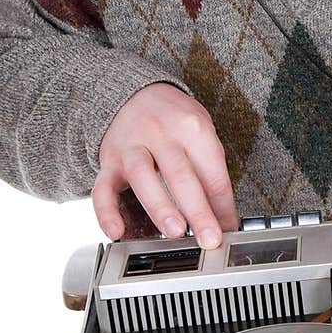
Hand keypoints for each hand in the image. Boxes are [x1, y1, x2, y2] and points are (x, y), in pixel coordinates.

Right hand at [92, 83, 238, 248]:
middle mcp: (161, 134)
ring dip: (160, 207)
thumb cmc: (174, 119)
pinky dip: (107, 212)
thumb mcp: (200, 133)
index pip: (213, 172)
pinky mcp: (108, 161)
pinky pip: (103, 188)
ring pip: (143, 177)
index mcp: (192, 128)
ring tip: (175, 231)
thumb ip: (210, 173)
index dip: (223, 206)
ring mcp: (132, 147)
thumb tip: (223, 218)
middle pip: (182, 175)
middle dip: (198, 211)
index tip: (228, 231)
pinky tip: (117, 232)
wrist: (134, 94)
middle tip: (210, 238)